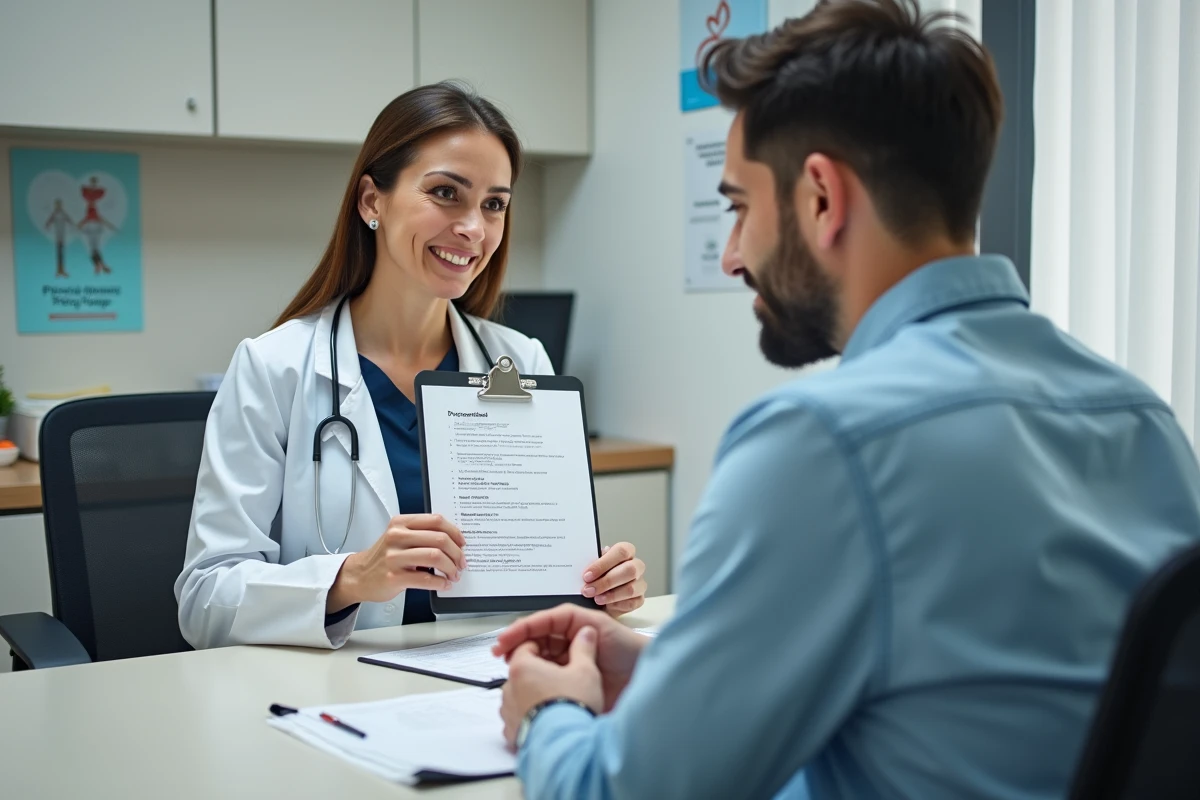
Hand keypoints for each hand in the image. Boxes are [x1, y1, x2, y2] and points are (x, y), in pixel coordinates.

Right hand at [326, 514, 466, 612]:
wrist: (358, 575)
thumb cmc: (384, 557)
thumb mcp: (398, 537)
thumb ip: (421, 533)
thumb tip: (454, 541)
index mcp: (400, 523)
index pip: (436, 520)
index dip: (455, 532)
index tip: (462, 543)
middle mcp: (396, 537)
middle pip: (439, 539)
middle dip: (456, 553)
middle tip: (461, 562)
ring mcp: (394, 557)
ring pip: (435, 557)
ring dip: (451, 567)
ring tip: (453, 574)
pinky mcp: (394, 577)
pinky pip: (426, 578)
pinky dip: (440, 582)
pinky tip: (443, 583)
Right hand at [492, 603, 648, 711]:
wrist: (644, 678)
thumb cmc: (628, 648)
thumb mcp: (601, 626)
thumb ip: (575, 622)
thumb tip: (552, 624)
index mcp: (572, 626)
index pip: (540, 624)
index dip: (520, 631)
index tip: (504, 640)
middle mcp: (566, 643)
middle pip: (533, 642)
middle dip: (516, 647)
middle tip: (502, 657)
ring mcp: (566, 663)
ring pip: (536, 661)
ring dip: (523, 664)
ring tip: (512, 672)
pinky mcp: (569, 683)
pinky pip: (546, 680)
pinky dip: (534, 681)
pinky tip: (527, 685)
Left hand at [500, 626, 603, 750]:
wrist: (567, 746)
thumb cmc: (573, 705)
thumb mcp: (585, 671)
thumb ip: (584, 648)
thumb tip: (586, 633)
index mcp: (522, 667)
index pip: (526, 645)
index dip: (544, 646)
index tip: (556, 651)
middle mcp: (509, 688)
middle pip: (522, 671)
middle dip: (539, 672)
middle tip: (562, 678)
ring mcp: (508, 712)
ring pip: (519, 695)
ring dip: (533, 694)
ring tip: (556, 700)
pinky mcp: (511, 732)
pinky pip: (519, 718)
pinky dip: (530, 715)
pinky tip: (548, 719)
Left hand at [582, 543, 646, 615]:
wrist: (599, 597)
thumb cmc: (596, 578)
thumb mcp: (592, 569)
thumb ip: (592, 565)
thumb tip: (585, 569)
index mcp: (625, 552)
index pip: (621, 551)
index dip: (603, 563)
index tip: (587, 575)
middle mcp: (636, 566)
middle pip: (629, 570)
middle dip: (606, 582)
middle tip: (588, 590)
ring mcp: (640, 583)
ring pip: (631, 589)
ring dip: (610, 595)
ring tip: (595, 599)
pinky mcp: (639, 599)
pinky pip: (631, 603)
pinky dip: (616, 605)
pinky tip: (606, 605)